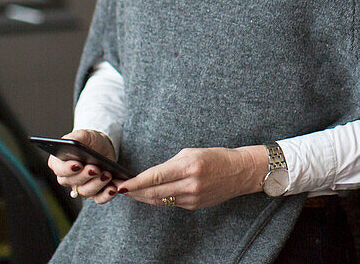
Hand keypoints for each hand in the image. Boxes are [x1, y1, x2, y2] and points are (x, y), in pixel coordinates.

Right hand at [47, 129, 121, 203]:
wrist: (104, 147)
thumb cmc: (89, 141)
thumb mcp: (83, 135)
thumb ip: (75, 137)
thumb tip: (70, 142)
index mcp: (59, 163)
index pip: (59, 169)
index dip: (67, 169)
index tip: (78, 165)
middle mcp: (68, 178)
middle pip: (72, 182)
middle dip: (84, 176)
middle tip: (95, 169)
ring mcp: (81, 186)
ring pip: (85, 192)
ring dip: (97, 184)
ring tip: (107, 174)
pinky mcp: (95, 192)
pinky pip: (98, 199)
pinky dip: (106, 195)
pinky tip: (113, 188)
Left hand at [116, 145, 267, 209]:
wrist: (240, 172)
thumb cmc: (216, 157)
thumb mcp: (192, 153)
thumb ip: (170, 165)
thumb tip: (152, 175)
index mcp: (189, 167)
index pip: (155, 176)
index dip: (136, 182)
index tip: (122, 184)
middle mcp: (190, 185)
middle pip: (154, 192)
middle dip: (135, 191)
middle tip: (120, 188)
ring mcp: (192, 198)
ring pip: (160, 200)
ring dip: (143, 197)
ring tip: (130, 192)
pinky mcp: (194, 205)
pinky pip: (171, 203)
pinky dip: (159, 198)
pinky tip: (150, 194)